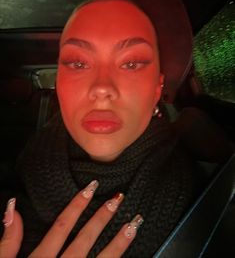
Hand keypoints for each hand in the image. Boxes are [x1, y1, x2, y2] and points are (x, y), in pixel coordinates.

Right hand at [0, 180, 142, 257]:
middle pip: (86, 239)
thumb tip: (13, 208)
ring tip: (134, 225)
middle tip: (118, 199)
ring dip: (119, 243)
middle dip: (103, 217)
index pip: (62, 226)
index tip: (91, 187)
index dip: (77, 204)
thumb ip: (8, 241)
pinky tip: (131, 256)